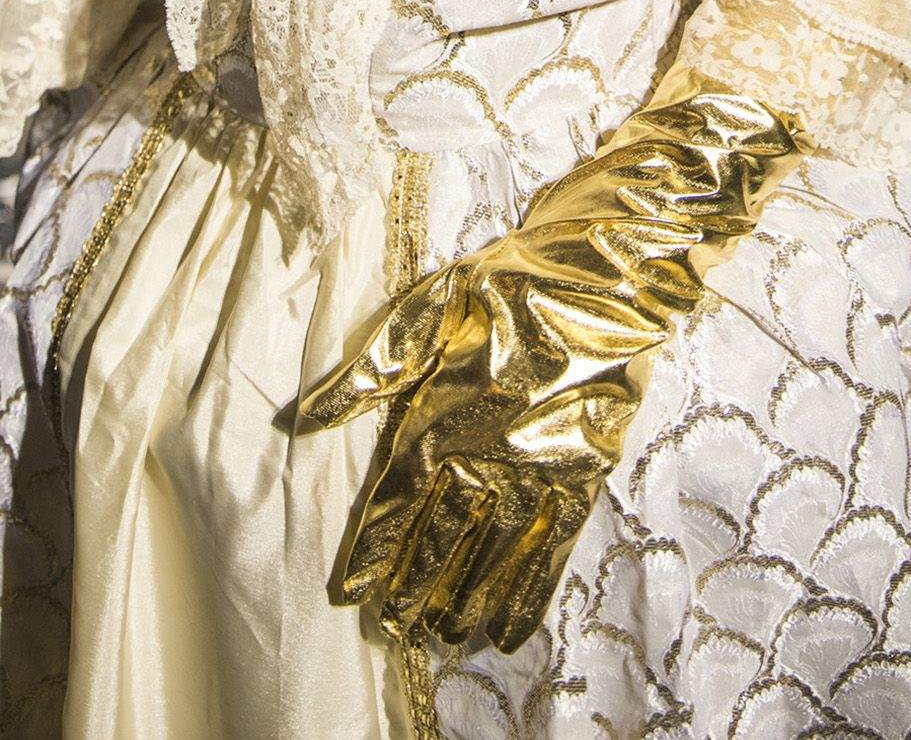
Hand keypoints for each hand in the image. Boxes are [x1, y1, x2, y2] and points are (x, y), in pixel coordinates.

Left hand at [302, 84, 799, 652]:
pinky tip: (508, 631)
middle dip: (412, 587)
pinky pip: (552, 550)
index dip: (372, 547)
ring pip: (491, 554)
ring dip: (463, 600)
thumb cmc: (510, 280)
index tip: (350, 590)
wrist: (607, 270)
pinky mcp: (584, 469)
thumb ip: (371, 368)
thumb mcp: (430, 304)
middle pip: (440, 538)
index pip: (395, 498)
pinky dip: (529, 594)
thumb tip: (304, 419)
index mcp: (442, 408)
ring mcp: (538, 464)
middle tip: (391, 631)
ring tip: (437, 639)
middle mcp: (486, 448)